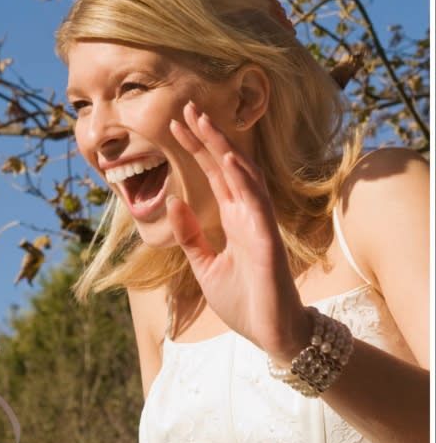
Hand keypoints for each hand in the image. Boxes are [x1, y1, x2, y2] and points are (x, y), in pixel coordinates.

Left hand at [167, 102, 309, 363]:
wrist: (269, 334)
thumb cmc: (242, 300)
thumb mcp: (204, 265)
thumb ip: (190, 235)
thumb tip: (173, 202)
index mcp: (234, 219)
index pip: (214, 174)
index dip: (197, 148)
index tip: (176, 124)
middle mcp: (248, 215)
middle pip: (227, 167)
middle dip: (208, 137)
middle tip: (187, 108)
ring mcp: (259, 225)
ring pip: (243, 177)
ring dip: (224, 149)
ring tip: (204, 122)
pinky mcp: (267, 240)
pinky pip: (257, 204)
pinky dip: (245, 180)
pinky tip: (231, 159)